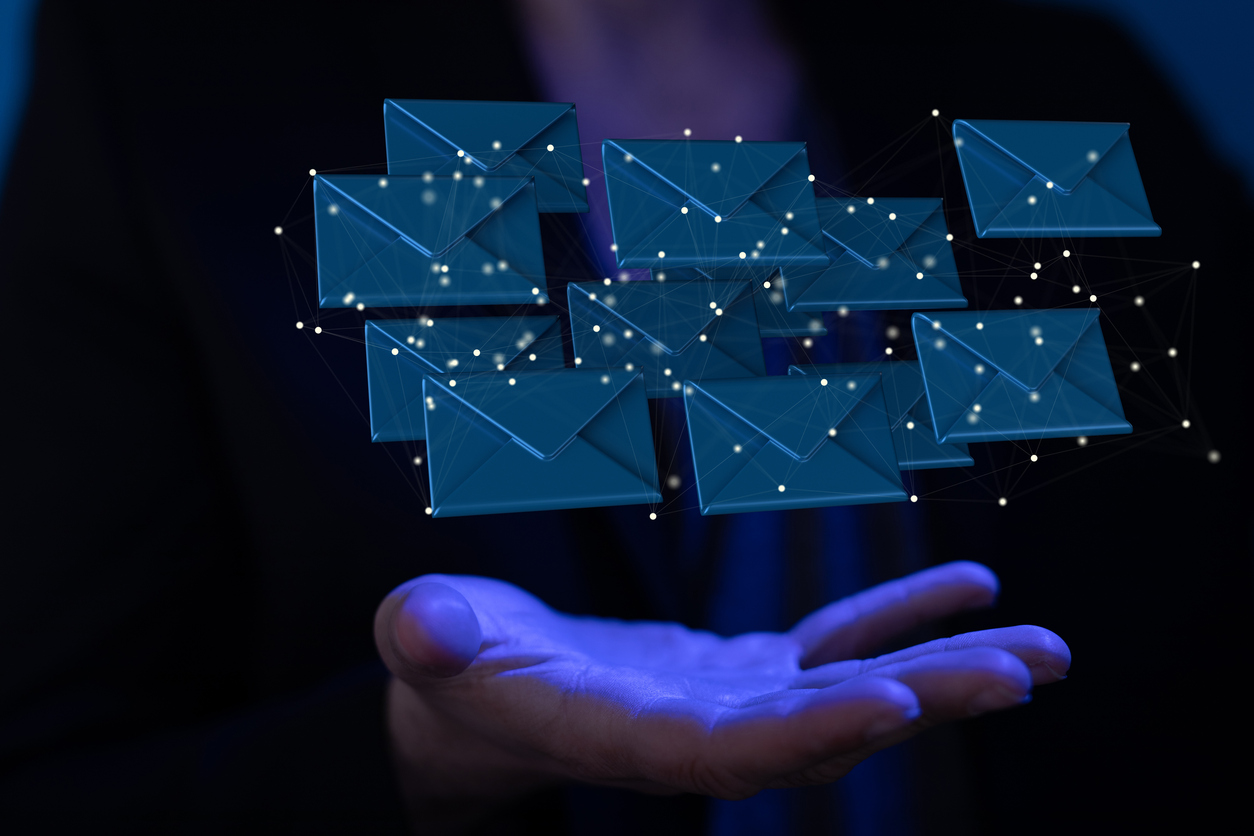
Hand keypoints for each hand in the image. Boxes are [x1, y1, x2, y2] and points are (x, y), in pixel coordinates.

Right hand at [374, 562, 1068, 829]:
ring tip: (1044, 652)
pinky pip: (833, 646)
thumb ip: (434, 638)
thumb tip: (425, 630)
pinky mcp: (741, 673)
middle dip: (922, 703)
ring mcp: (729, 705)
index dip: (810, 731)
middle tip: (1025, 669)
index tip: (890, 700)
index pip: (731, 752)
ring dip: (942, 670)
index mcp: (627, 735)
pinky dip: (899, 619)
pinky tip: (969, 589)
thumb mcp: (429, 641)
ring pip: (848, 691)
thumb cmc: (447, 664)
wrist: (482, 690)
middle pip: (824, 731)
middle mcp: (697, 735)